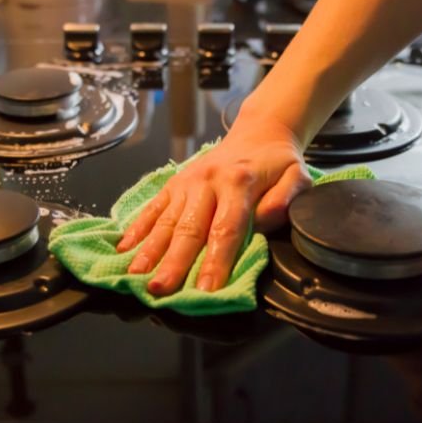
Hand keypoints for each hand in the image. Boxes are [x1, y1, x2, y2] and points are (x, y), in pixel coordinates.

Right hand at [116, 109, 311, 295]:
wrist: (257, 133)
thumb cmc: (277, 163)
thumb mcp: (297, 176)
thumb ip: (285, 200)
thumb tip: (262, 223)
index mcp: (238, 183)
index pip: (226, 229)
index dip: (216, 261)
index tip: (207, 290)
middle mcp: (207, 182)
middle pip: (189, 229)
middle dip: (173, 262)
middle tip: (159, 289)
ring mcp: (186, 183)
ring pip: (166, 221)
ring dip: (149, 250)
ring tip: (135, 276)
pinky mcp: (173, 184)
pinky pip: (153, 208)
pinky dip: (137, 229)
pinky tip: (124, 249)